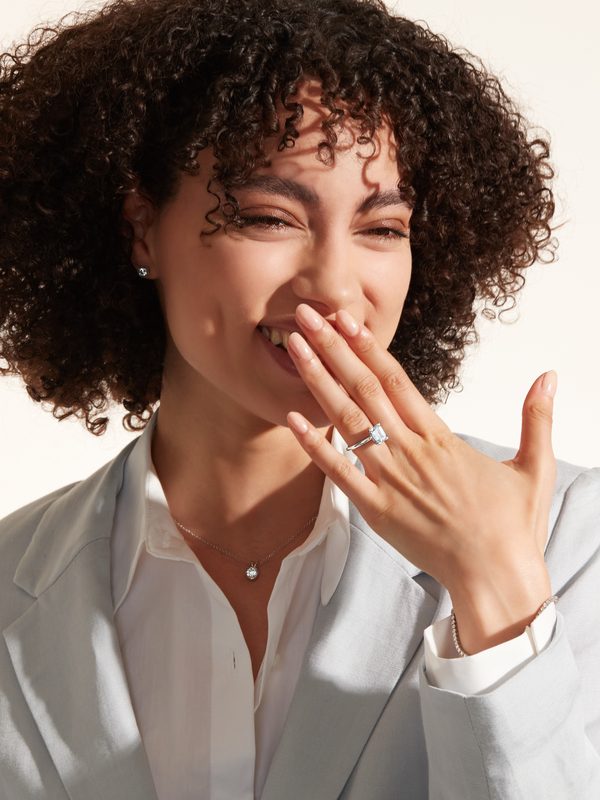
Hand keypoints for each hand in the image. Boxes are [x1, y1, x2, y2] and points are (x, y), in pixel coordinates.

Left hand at [286, 303, 556, 652]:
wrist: (495, 578)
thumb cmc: (512, 527)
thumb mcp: (533, 467)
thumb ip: (536, 419)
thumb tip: (549, 377)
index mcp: (441, 438)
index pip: (396, 379)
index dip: (367, 346)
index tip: (345, 320)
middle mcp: (410, 450)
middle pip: (364, 388)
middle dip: (332, 348)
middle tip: (305, 316)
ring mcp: (390, 479)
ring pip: (347, 420)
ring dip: (318, 382)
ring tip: (294, 349)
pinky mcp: (376, 510)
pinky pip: (339, 472)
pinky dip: (315, 444)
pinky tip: (291, 419)